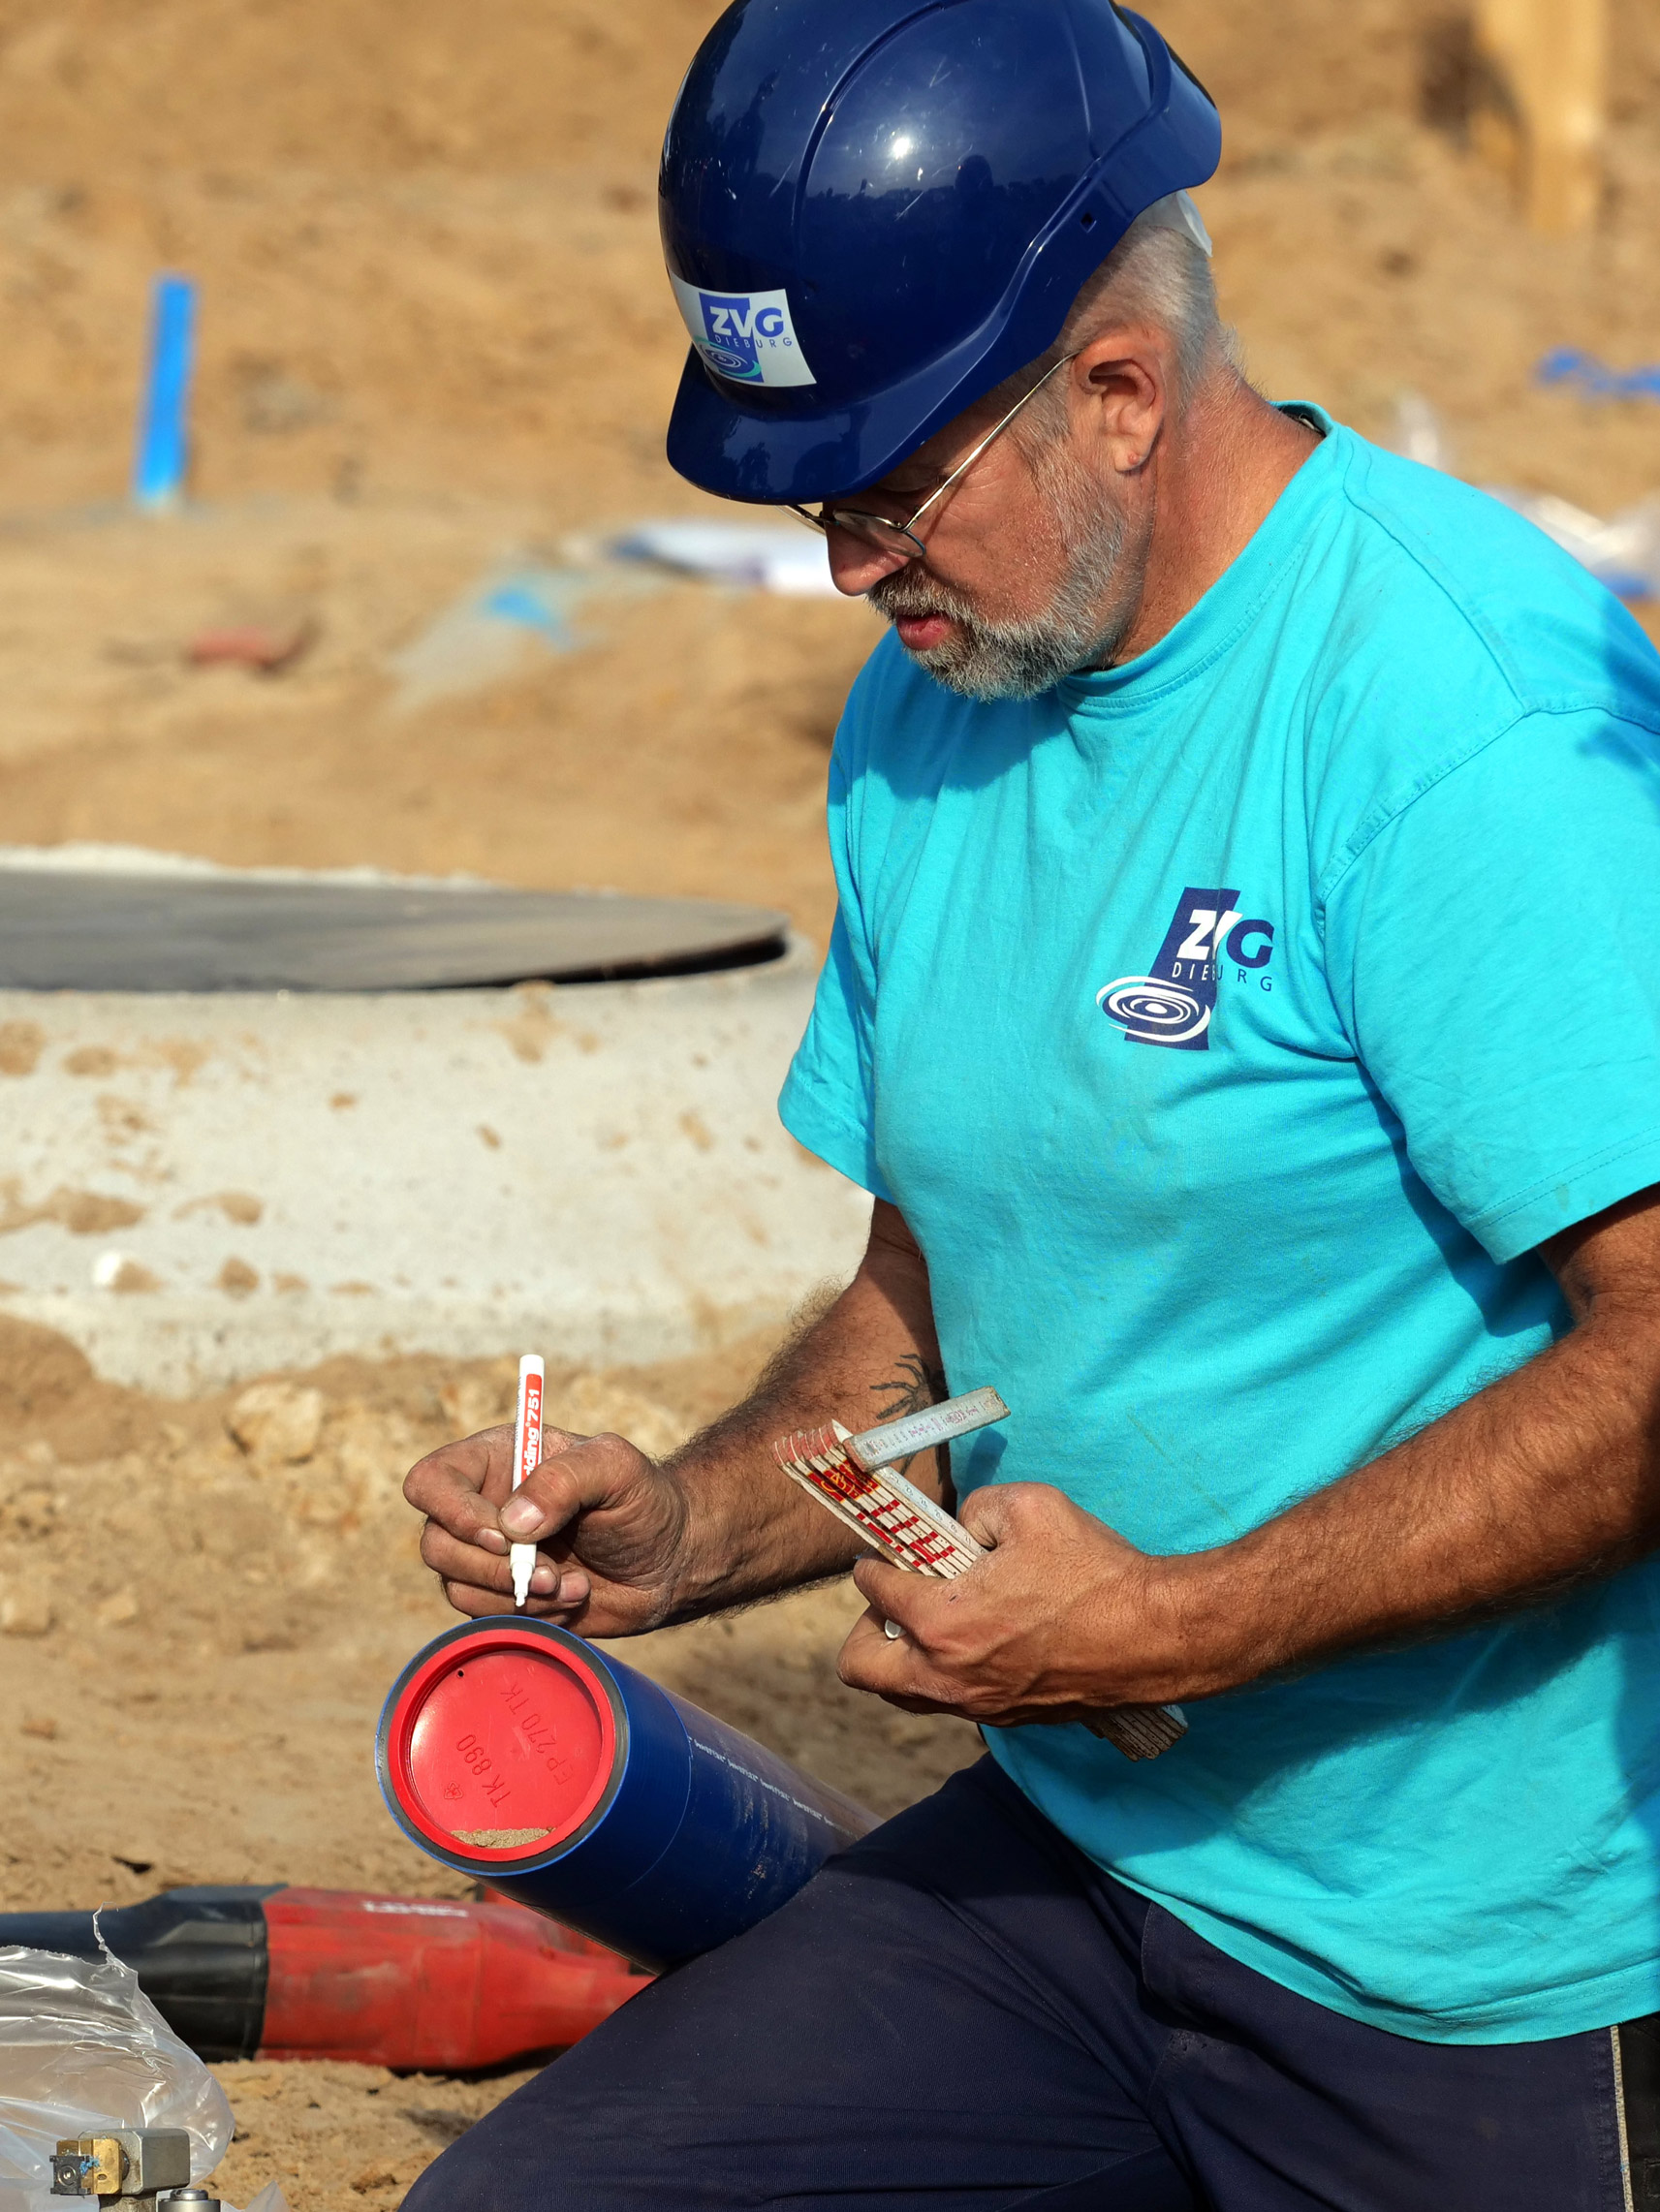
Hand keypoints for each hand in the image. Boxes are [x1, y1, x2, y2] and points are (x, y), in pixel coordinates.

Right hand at [403, 1423, 690, 1634]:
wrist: (669, 1560)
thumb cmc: (643, 1501)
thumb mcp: (616, 1469)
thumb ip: (566, 1479)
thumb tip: (513, 1523)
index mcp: (496, 1460)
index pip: (432, 1481)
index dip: (452, 1511)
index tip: (504, 1536)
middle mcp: (481, 1505)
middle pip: (436, 1544)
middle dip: (493, 1569)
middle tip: (550, 1574)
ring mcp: (488, 1555)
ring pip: (457, 1585)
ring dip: (517, 1596)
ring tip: (573, 1584)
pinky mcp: (501, 1596)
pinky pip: (486, 1616)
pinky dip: (530, 1615)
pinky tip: (572, 1598)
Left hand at [837, 1483, 1200, 1724]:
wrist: (1154, 1636)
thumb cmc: (1093, 1571)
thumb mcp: (1029, 1507)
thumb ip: (976, 1509)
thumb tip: (959, 1529)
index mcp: (942, 1621)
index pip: (874, 1590)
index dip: (873, 1564)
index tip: (884, 1553)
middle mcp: (947, 1674)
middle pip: (859, 1667)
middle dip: (864, 1626)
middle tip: (898, 1598)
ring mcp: (975, 1705)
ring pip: (901, 1694)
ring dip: (900, 1657)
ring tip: (933, 1620)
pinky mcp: (1005, 1718)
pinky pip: (947, 1702)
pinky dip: (942, 1674)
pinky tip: (977, 1639)